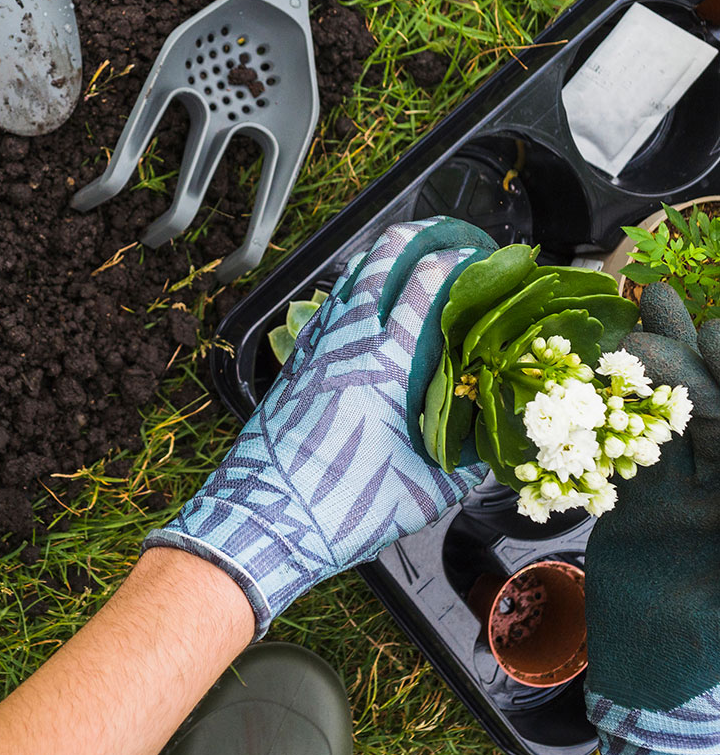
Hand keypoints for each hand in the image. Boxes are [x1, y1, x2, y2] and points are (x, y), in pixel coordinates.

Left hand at [144, 217, 497, 637]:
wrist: (264, 519)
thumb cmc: (343, 507)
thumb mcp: (425, 492)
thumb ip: (466, 461)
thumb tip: (491, 442)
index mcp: (387, 364)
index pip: (426, 284)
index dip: (458, 259)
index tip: (481, 257)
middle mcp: (348, 342)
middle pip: (382, 258)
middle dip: (418, 235)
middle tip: (446, 236)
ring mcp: (316, 347)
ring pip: (349, 278)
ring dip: (381, 258)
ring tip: (409, 258)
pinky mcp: (295, 362)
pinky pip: (327, 308)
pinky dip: (351, 292)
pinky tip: (363, 307)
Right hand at [585, 283, 719, 754]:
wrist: (650, 679)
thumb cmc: (706, 647)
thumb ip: (712, 529)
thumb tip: (709, 470)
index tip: (711, 336)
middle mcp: (718, 487)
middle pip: (709, 409)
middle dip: (690, 356)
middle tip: (661, 307)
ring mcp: (680, 490)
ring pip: (668, 415)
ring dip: (657, 362)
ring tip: (646, 302)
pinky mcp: (638, 499)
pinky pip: (626, 444)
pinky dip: (615, 406)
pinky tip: (607, 364)